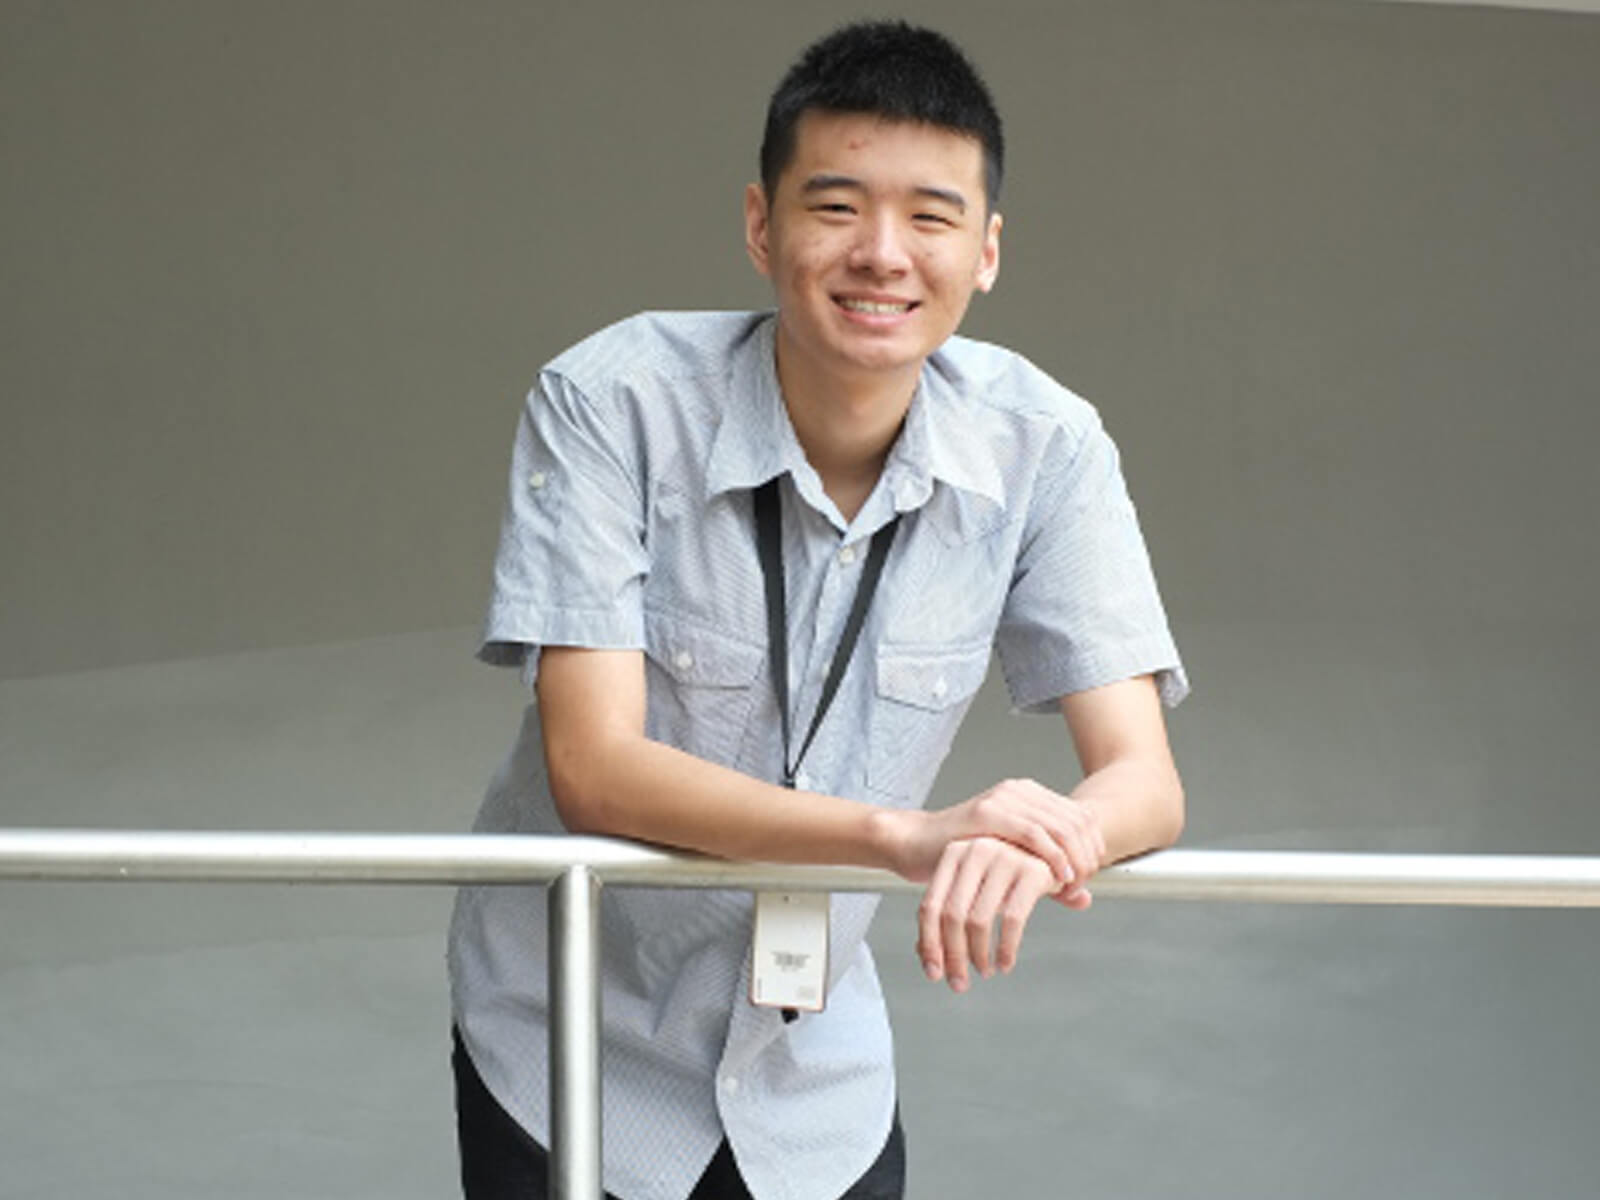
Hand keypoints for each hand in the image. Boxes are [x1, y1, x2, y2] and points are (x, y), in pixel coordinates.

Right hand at [883, 778, 1106, 895]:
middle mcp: (1019, 791)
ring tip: (1072, 883)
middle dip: (1087, 856)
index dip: (1093, 847)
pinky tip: (1058, 875)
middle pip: (1076, 821)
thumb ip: (1049, 877)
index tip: (1089, 876)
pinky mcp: (986, 813)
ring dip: (1074, 859)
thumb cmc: (962, 855)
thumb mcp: (1015, 864)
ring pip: (1061, 826)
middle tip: (1082, 884)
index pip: (1081, 816)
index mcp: (1030, 795)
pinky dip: (1053, 856)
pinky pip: (1033, 833)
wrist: (917, 844)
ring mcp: (1003, 799)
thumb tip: (1085, 899)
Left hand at [917, 836, 1068, 992]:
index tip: (933, 973)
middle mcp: (975, 850)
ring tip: (984, 971)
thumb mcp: (974, 890)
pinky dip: (1006, 949)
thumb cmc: (1005, 875)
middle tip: (959, 983)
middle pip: (952, 916)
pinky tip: (1005, 965)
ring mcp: (1004, 857)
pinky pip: (1012, 920)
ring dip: (979, 956)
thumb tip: (926, 959)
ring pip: (979, 920)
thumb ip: (947, 918)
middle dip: (953, 956)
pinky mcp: (1032, 871)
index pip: (930, 906)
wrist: (1054, 850)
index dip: (929, 944)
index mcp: (953, 853)